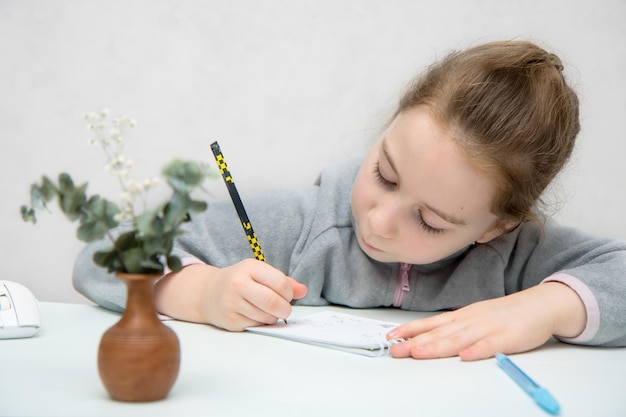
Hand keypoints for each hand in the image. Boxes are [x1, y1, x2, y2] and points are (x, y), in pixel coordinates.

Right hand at [155, 259, 307, 330]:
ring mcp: (232, 303)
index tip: (287, 295)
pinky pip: (256, 326)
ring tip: (267, 310)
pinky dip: (261, 323)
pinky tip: (254, 315)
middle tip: (284, 309)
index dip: (289, 293)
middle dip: (285, 309)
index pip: (280, 283)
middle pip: (273, 302)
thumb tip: (303, 290)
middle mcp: (238, 284)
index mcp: (249, 267)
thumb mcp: (259, 274)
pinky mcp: (230, 320)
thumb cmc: (240, 281)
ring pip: (266, 317)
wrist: (208, 292)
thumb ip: (283, 281)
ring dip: (273, 317)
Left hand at [387, 282, 585, 360]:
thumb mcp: (474, 317)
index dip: (410, 331)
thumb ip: (454, 328)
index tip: (390, 337)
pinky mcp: (508, 337)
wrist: (539, 305)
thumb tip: (428, 336)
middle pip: (439, 333)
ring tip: (419, 353)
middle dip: (415, 343)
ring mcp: (488, 328)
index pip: (430, 324)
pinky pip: (491, 345)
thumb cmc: (504, 314)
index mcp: (462, 317)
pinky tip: (465, 357)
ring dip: (437, 347)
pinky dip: (478, 350)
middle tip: (396, 350)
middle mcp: (470, 321)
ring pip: (459, 339)